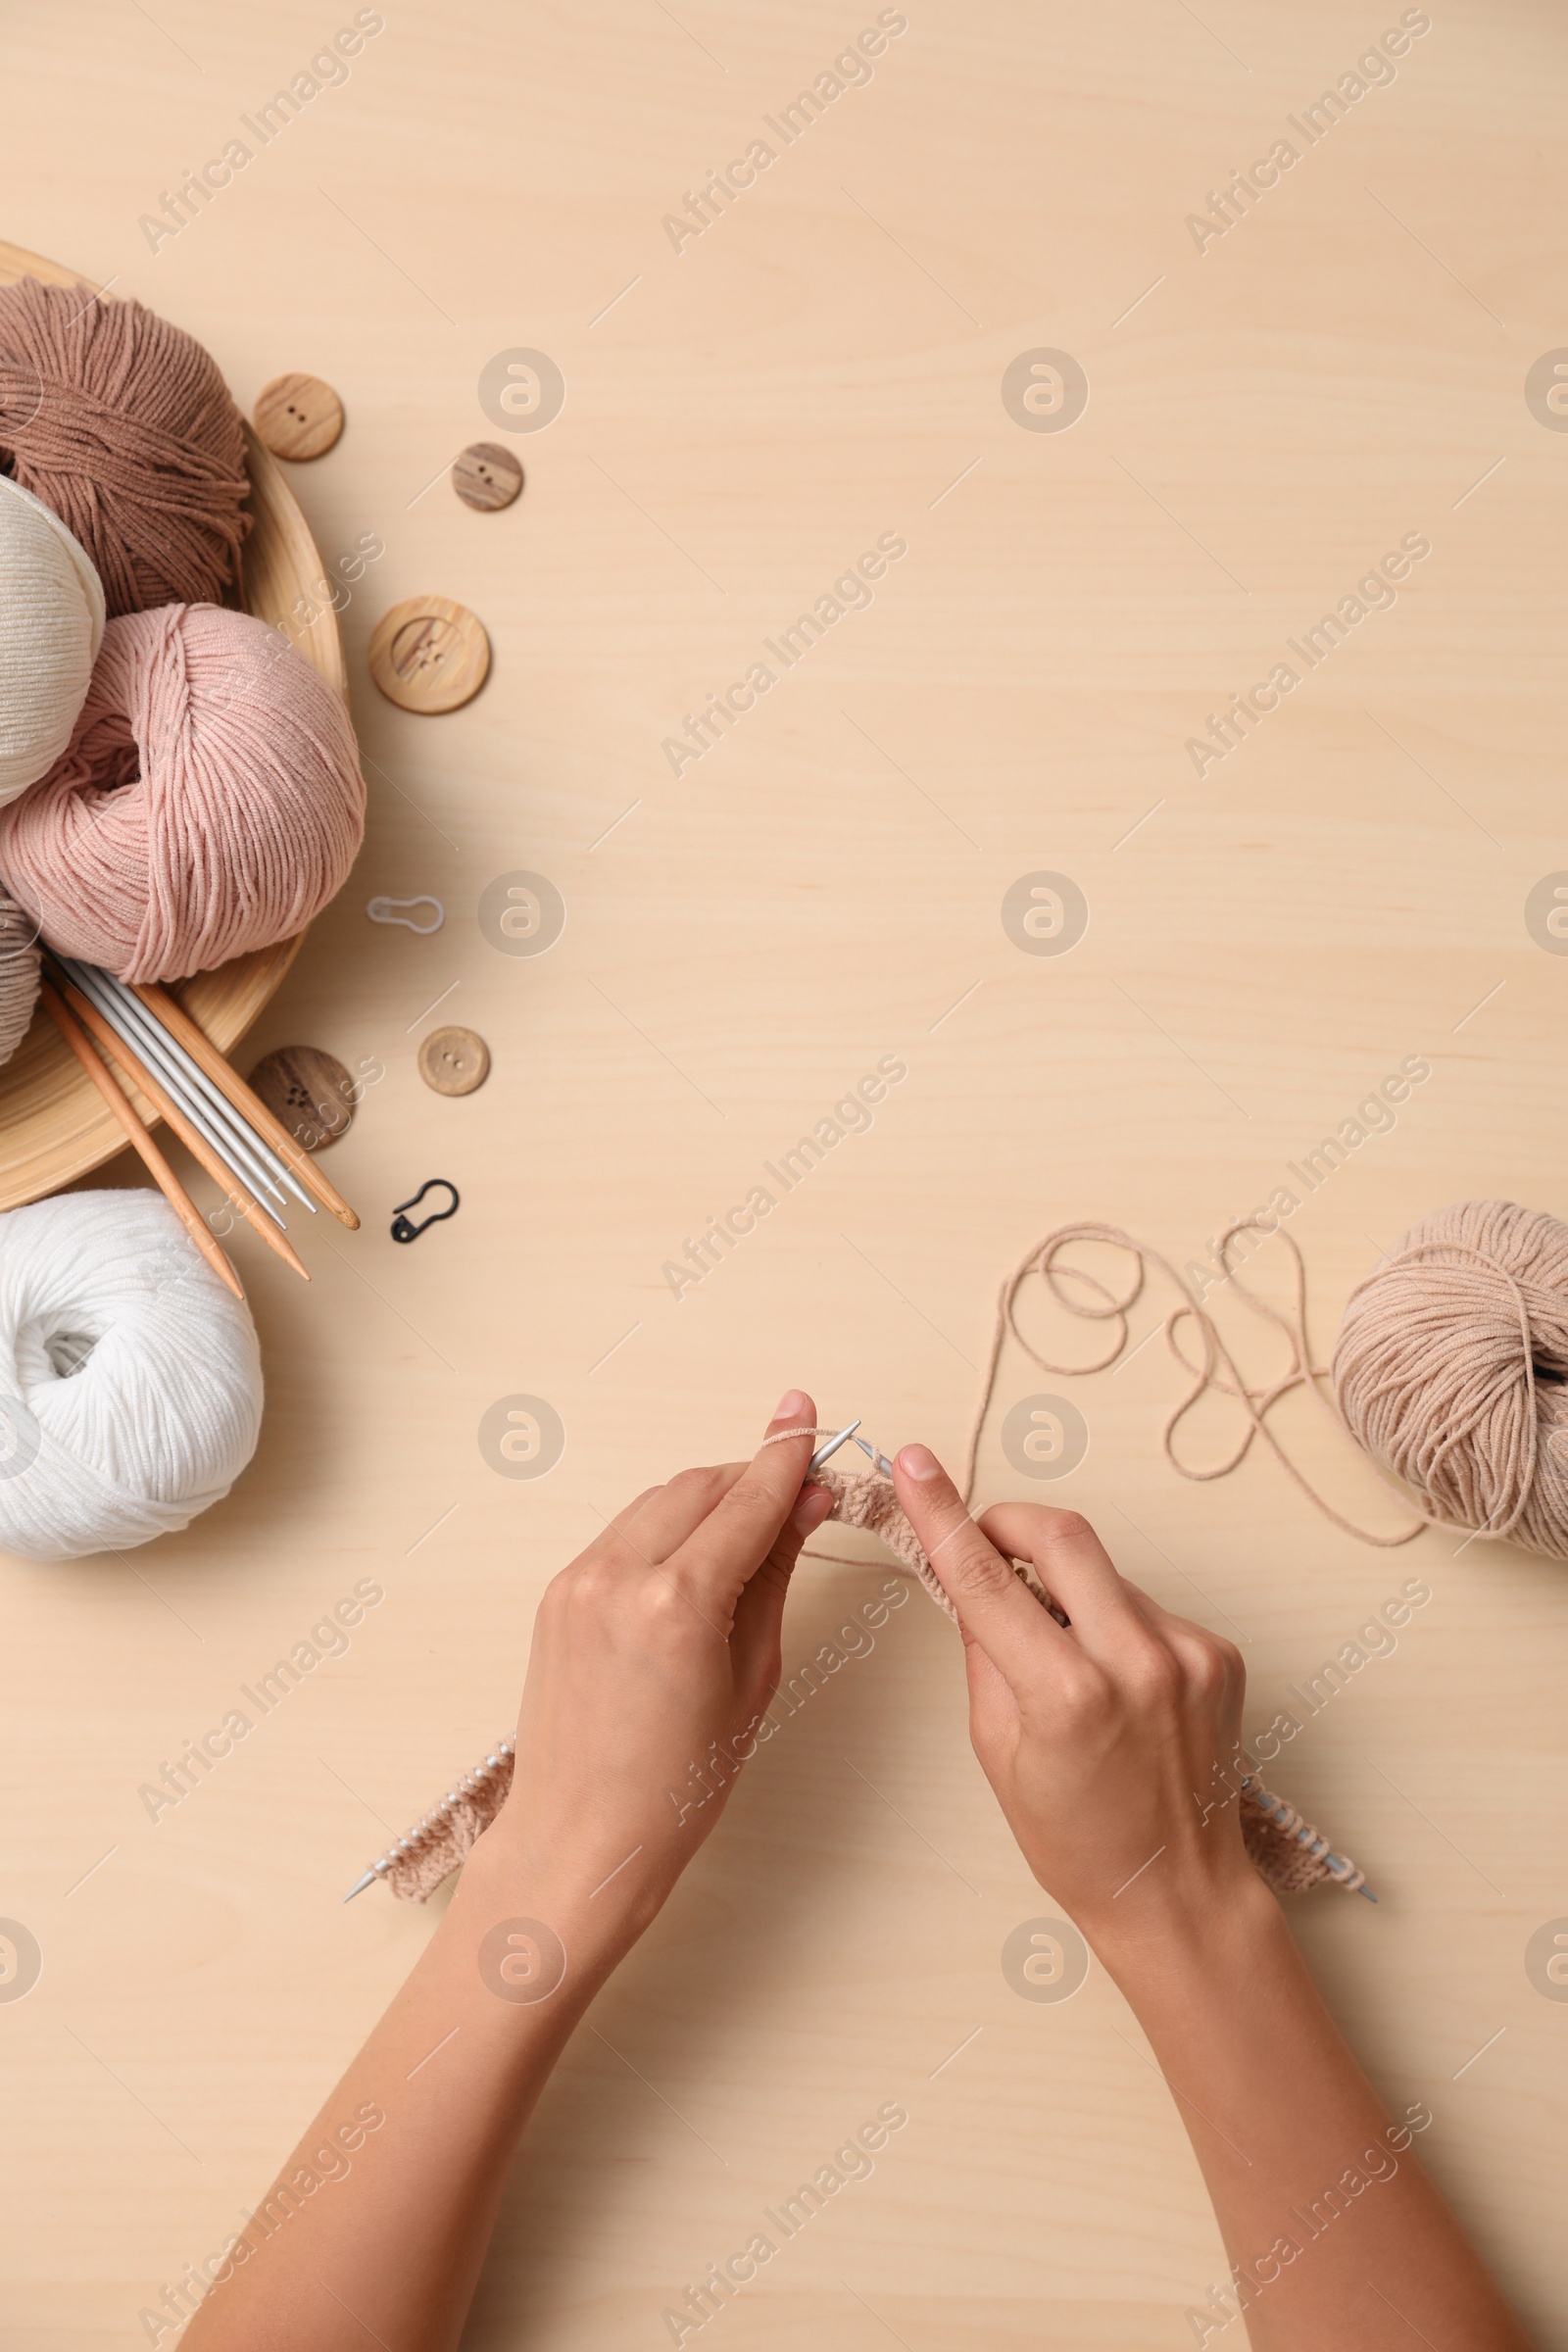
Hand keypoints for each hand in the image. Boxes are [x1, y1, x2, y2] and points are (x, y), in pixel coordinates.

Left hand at [483, 1391, 831, 1973]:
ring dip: (709, 1499)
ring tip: (753, 1527)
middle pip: (700, 1486)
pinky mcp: (557, 1593)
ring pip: (658, 1502)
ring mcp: (578, 1581)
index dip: (786, 1457)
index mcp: (676, 1603)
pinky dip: (666, 1530)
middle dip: (751, 1477)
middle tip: (799, 1483)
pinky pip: (624, 1534)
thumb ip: (774, 1575)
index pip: (747, 1501)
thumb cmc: (677, 1784)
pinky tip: (697, 1560)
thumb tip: (804, 1504)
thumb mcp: (753, 1677)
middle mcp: (618, 1577)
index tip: (808, 1418)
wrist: (581, 1838)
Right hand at [890, 1444, 1264, 1964]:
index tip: (916, 1465)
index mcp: (1066, 1695)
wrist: (1179, 1892)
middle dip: (1011, 1521)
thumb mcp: (997, 1750)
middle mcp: (1135, 1663)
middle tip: (985, 1539)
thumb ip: (984, 1652)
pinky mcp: (1219, 1653)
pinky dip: (1115, 1624)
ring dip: (1069, 1590)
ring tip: (1064, 1657)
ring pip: (1104, 1572)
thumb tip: (967, 1578)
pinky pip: (1146, 1606)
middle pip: (1061, 1533)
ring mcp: (1188, 1654)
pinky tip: (1115, 1681)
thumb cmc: (1077, 1840)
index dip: (942, 1513)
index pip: (985, 1578)